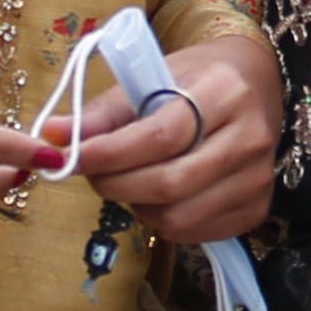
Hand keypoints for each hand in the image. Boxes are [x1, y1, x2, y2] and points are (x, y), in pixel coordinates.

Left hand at [56, 33, 279, 246]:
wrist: (255, 84)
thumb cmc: (196, 79)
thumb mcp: (152, 78)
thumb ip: (104, 113)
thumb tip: (52, 137)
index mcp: (225, 92)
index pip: (161, 136)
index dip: (111, 154)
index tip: (71, 157)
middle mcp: (251, 136)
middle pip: (168, 183)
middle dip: (115, 184)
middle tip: (93, 174)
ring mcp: (258, 177)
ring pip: (177, 217)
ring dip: (137, 205)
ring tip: (130, 180)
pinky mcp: (257, 208)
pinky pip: (193, 233)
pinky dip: (162, 221)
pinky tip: (159, 195)